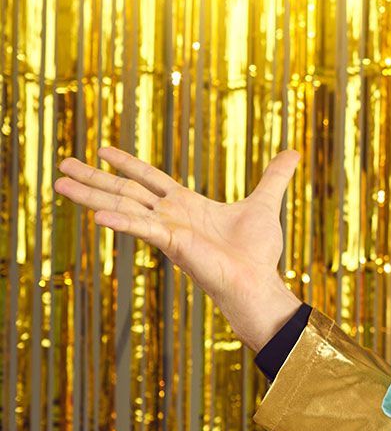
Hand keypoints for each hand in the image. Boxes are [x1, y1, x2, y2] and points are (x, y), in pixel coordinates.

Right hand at [54, 146, 303, 350]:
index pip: (149, 178)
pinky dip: (121, 221)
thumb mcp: (265, 203)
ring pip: (123, 204)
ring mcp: (168, 230)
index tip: (101, 149)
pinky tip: (96, 215)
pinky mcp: (173, 244)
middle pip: (125, 189)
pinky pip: (142, 228)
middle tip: (60, 165)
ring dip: (90, 194)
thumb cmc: (257, 252)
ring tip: (58, 183)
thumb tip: (293, 152)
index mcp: (186, 205)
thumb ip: (274, 177)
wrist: (258, 281)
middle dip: (93, 177)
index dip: (127, 163)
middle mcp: (171, 216)